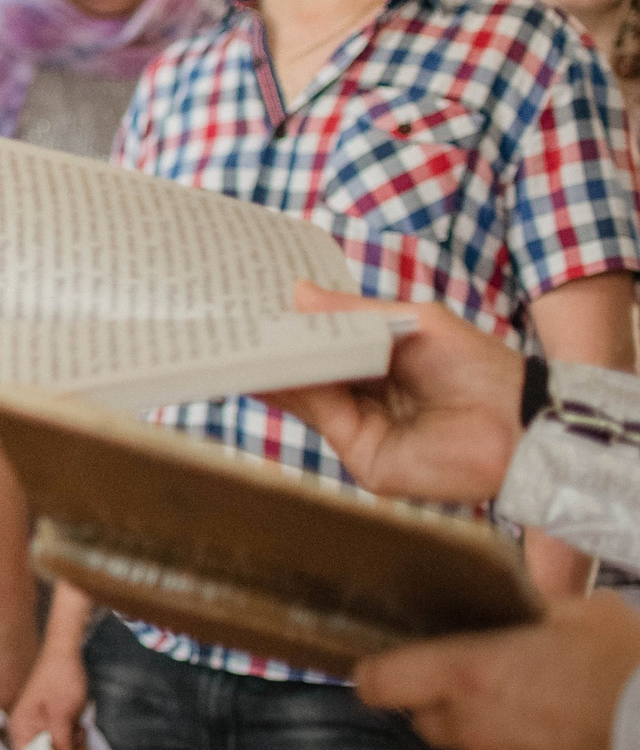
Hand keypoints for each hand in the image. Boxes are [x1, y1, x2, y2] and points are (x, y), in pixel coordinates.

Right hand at [8, 642, 89, 749]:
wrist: (66, 653)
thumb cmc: (60, 680)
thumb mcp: (62, 715)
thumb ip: (62, 745)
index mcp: (20, 729)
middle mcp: (27, 733)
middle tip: (80, 747)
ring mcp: (40, 730)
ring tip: (80, 731)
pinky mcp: (53, 727)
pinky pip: (64, 746)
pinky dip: (75, 742)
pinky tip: (79, 726)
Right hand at [261, 283, 525, 503]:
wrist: (521, 423)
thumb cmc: (477, 367)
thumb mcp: (412, 324)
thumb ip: (352, 314)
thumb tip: (295, 291)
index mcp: (380, 365)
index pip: (323, 346)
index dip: (290, 328)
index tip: (252, 305)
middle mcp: (365, 399)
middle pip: (306, 372)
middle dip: (271, 347)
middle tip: (230, 320)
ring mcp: (361, 431)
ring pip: (304, 396)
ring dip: (271, 368)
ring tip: (235, 338)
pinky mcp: (361, 459)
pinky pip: (320, 420)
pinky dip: (291, 393)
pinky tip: (266, 369)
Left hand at [358, 593, 639, 749]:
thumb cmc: (638, 673)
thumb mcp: (588, 616)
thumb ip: (533, 613)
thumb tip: (518, 605)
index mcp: (470, 677)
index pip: (381, 681)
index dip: (380, 676)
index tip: (389, 672)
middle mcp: (474, 734)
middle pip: (430, 722)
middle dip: (454, 709)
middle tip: (506, 695)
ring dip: (502, 749)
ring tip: (558, 734)